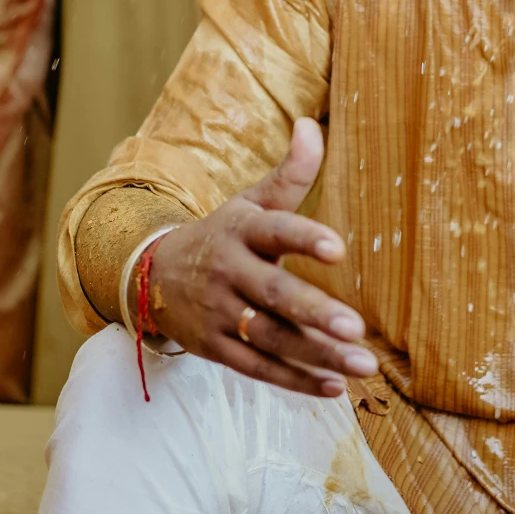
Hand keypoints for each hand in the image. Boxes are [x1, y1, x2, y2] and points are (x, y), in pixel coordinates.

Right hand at [143, 119, 378, 397]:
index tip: (339, 249)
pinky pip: (257, 369)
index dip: (305, 239)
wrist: (152, 276)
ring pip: (271, 339)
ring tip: (362, 365)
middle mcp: (229, 273)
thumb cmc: (223, 236)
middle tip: (357, 327)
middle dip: (316, 312)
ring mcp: (220, 314)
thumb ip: (289, 173)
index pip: (276, 232)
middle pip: (274, 295)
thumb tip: (312, 125)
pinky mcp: (216, 349)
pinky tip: (334, 388)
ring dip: (318, 355)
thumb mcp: (250, 202)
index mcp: (242, 231)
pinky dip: (294, 381)